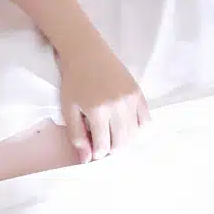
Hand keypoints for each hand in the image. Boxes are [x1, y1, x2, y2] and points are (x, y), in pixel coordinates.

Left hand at [58, 42, 149, 162]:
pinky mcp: (138, 93)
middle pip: (121, 142)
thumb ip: (77, 136)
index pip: (103, 145)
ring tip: (112, 137)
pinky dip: (137, 129)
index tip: (92, 153)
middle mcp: (117, 106)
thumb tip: (86, 160)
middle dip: (111, 149)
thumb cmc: (73, 82)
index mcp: (97, 112)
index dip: (97, 154)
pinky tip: (125, 127)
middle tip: (102, 145)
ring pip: (134, 134)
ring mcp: (130, 99)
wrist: (86, 53)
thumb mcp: (68, 110)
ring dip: (124, 141)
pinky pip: (145, 120)